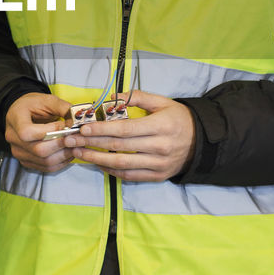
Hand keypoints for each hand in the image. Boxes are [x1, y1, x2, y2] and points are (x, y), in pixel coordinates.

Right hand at [5, 92, 73, 173]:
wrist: (22, 112)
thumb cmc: (33, 104)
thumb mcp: (47, 99)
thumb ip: (63, 108)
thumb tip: (77, 122)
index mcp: (15, 119)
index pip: (28, 132)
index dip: (50, 132)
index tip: (64, 126)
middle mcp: (13, 138)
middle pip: (39, 150)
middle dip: (61, 144)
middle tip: (75, 137)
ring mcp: (18, 152)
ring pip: (44, 161)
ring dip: (64, 155)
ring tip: (75, 145)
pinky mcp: (26, 161)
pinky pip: (46, 167)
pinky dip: (61, 162)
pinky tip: (68, 152)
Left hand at [63, 89, 195, 181]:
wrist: (202, 142)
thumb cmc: (179, 119)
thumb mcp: (163, 102)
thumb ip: (138, 98)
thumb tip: (112, 98)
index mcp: (160, 126)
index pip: (125, 129)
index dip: (102, 129)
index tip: (83, 127)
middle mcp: (159, 147)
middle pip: (119, 147)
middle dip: (91, 143)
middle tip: (71, 140)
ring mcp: (158, 165)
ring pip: (121, 164)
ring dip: (96, 159)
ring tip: (78, 152)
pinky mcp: (156, 176)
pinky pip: (129, 175)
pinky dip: (110, 170)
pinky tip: (96, 162)